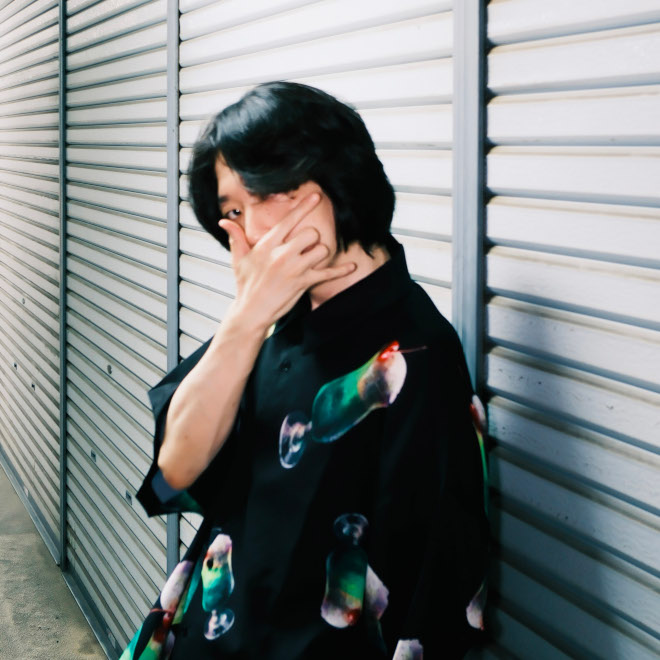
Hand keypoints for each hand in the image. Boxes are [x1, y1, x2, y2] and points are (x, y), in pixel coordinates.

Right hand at [219, 193, 355, 331]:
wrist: (251, 311)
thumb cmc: (246, 285)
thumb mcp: (239, 259)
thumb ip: (236, 238)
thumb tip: (224, 222)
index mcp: (267, 245)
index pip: (289, 220)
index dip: (304, 206)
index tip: (316, 196)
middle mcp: (282, 254)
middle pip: (311, 233)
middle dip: (312, 239)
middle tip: (305, 248)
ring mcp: (295, 268)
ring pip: (321, 250)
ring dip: (320, 254)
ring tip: (311, 261)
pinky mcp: (304, 283)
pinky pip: (328, 273)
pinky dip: (341, 271)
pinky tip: (352, 266)